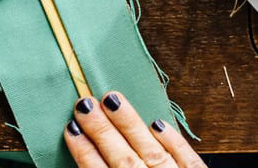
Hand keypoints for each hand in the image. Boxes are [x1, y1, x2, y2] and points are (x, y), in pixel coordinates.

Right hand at [65, 92, 204, 167]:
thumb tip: (88, 152)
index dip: (84, 151)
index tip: (71, 128)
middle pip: (122, 158)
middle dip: (101, 129)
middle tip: (84, 103)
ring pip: (151, 150)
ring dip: (130, 124)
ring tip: (112, 99)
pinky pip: (187, 159)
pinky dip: (173, 140)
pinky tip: (158, 122)